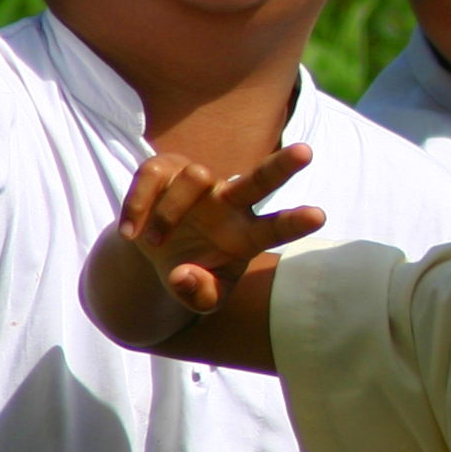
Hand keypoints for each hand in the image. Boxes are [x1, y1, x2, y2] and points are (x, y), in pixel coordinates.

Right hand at [117, 145, 323, 313]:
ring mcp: (200, 183)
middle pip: (260, 180)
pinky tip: (131, 232)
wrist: (152, 252)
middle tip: (307, 153)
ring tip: (153, 242)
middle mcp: (230, 203)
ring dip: (168, 214)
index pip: (275, 228)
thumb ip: (200, 295)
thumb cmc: (190, 273)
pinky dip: (137, 205)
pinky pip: (153, 175)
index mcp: (246, 234)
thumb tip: (183, 275)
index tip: (319, 217)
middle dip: (282, 167)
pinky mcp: (167, 169)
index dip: (294, 223)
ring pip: (195, 178)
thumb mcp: (200, 298)